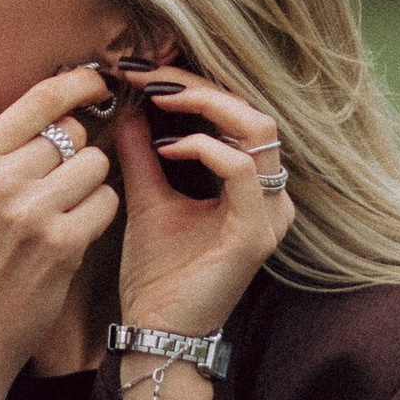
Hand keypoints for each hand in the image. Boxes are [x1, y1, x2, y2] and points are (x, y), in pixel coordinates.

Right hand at [0, 65, 121, 399]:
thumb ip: (5, 147)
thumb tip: (59, 98)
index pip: (39, 99)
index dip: (78, 83)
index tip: (98, 81)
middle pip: (73, 133)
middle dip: (76, 155)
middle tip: (56, 190)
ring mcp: (31, 212)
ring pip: (96, 165)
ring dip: (90, 187)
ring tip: (61, 215)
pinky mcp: (62, 244)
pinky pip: (106, 202)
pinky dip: (96, 217)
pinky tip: (71, 238)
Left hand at [116, 63, 294, 338]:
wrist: (156, 332)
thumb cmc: (157, 274)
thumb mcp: (146, 198)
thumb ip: (143, 153)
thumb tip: (129, 106)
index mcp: (249, 183)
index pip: (234, 111)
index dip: (192, 81)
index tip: (143, 67)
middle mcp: (270, 193)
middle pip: (250, 108)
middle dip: (195, 82)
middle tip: (147, 71)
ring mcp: (269, 213)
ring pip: (256, 127)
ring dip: (204, 102)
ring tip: (158, 95)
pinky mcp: (256, 235)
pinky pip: (241, 170)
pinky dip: (205, 147)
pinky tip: (168, 144)